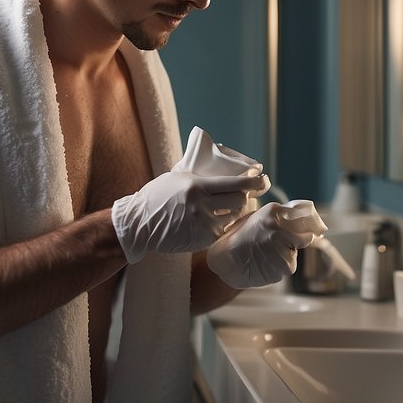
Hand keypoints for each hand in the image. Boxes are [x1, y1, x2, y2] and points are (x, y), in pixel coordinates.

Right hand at [112, 169, 269, 263]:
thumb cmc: (156, 197)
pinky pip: (221, 231)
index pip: (236, 183)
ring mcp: (202, 225)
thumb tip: (215, 162)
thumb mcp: (176, 177)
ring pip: (233, 218)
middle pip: (240, 201)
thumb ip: (197, 173)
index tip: (263, 179)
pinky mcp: (201, 240)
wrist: (139, 224)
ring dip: (235, 213)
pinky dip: (222, 226)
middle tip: (247, 194)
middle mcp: (202, 205)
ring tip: (232, 208)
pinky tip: (217, 221)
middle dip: (246, 197)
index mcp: (197, 186)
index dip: (254, 182)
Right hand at [205, 201, 325, 287]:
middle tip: (280, 244)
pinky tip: (264, 263)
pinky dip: (280, 265)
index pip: (306, 214)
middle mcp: (280, 228)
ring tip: (266, 254)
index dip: (312, 223)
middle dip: (298, 240)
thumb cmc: (238, 238)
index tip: (315, 228)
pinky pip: (288, 265)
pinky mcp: (285, 266)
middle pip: (307, 235)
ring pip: (296, 251)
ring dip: (286, 254)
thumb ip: (279, 216)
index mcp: (273, 212)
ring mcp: (283, 248)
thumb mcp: (256, 218)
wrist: (225, 261)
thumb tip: (304, 217)